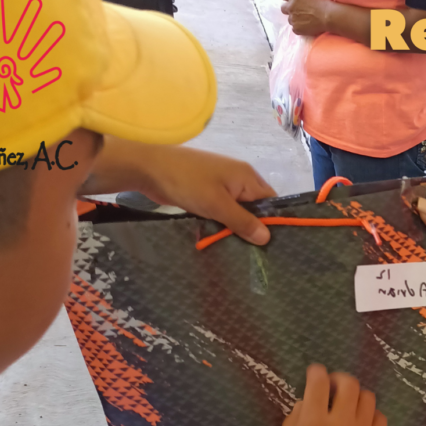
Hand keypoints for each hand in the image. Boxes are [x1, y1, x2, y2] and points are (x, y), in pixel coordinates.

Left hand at [83, 139, 276, 244]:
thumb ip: (242, 221)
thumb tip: (267, 238)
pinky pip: (224, 212)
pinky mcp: (208, 194)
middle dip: (256, 229)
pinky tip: (224, 242)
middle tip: (260, 256)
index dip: (275, 223)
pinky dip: (224, 225)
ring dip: (238, 229)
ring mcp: (222, 187)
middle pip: (256, 209)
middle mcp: (238, 180)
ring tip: (243, 253)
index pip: (271, 202)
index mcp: (247, 177)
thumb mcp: (217, 204)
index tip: (276, 247)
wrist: (149, 169)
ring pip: (238, 213)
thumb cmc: (187, 182)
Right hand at [276, 365, 386, 425]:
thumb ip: (294, 419)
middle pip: (348, 383)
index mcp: (313, 422)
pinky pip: (381, 418)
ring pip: (368, 397)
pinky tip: (361, 422)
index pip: (318, 381)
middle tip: (332, 387)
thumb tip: (307, 401)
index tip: (314, 373)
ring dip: (356, 396)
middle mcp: (340, 422)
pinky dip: (371, 415)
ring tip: (347, 405)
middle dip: (339, 379)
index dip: (316, 372)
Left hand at [280, 0, 331, 36]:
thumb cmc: (322, 2)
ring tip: (305, 19)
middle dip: (288, 9)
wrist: (327, 16)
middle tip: (296, 11)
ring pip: (289, 19)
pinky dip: (299, 28)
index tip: (289, 0)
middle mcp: (291, 7)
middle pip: (283, 8)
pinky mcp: (296, 29)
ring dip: (295, 19)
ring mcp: (292, 19)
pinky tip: (306, 26)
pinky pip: (294, 28)